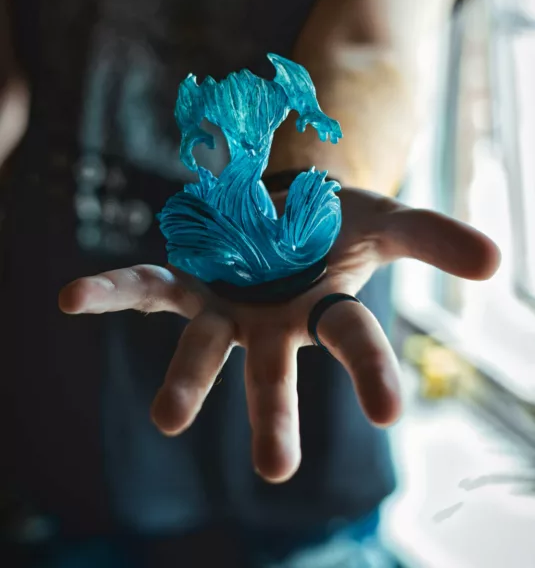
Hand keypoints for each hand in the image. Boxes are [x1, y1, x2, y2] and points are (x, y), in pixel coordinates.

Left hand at [59, 188, 499, 482]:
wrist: (288, 204)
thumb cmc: (340, 223)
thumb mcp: (389, 221)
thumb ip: (434, 238)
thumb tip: (496, 261)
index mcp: (326, 311)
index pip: (355, 345)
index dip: (371, 374)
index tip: (388, 413)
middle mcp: (273, 323)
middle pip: (274, 371)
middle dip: (274, 415)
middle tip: (275, 469)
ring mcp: (224, 305)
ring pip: (204, 347)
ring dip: (186, 383)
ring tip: (169, 420)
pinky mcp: (185, 281)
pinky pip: (145, 288)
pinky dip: (110, 293)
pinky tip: (70, 298)